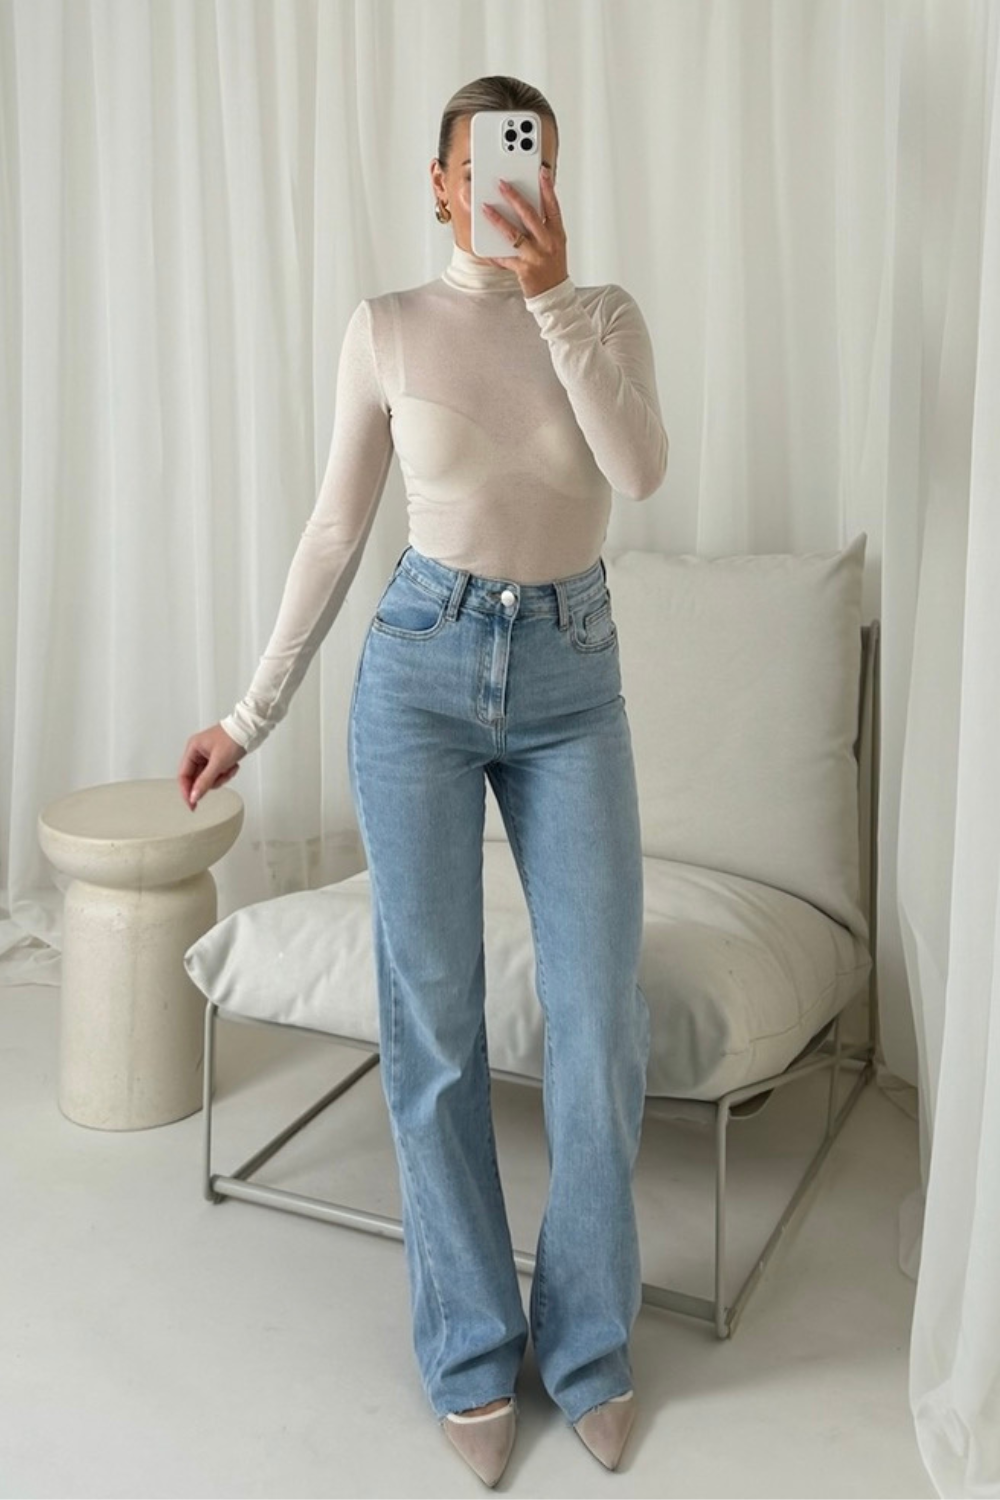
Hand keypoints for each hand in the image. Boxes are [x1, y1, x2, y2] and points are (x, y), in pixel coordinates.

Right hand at [178, 723, 245, 809]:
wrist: (250, 730)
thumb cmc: (233, 738)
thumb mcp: (218, 762)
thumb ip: (205, 781)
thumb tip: (194, 796)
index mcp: (193, 749)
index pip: (183, 775)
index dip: (187, 791)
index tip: (192, 804)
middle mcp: (198, 752)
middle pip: (197, 778)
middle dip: (211, 781)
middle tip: (220, 779)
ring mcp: (208, 756)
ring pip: (209, 778)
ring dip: (221, 777)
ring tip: (229, 768)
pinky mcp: (218, 759)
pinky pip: (217, 774)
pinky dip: (226, 773)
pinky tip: (233, 765)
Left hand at [482, 166, 567, 299]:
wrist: (554, 295)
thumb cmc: (552, 267)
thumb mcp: (554, 244)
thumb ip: (544, 226)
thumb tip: (526, 206)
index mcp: (557, 234)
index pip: (553, 207)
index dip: (548, 188)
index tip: (542, 171)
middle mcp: (548, 243)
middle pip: (530, 215)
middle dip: (514, 197)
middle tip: (502, 183)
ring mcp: (536, 257)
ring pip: (514, 234)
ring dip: (498, 219)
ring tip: (485, 208)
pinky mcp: (524, 270)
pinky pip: (506, 258)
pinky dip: (494, 252)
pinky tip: (484, 243)